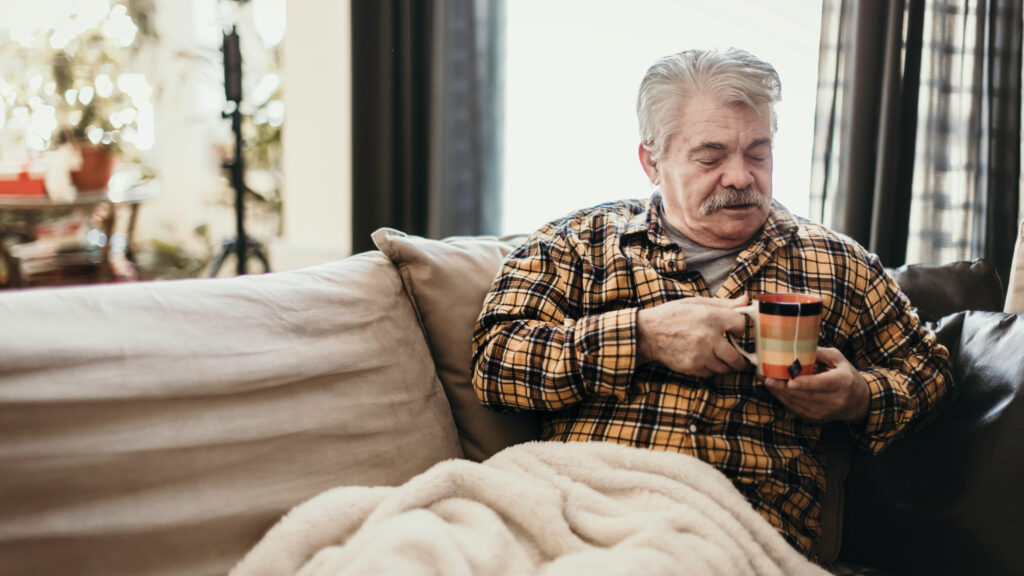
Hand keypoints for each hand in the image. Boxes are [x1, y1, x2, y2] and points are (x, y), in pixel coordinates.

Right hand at [636, 296, 750, 377]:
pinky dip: (711, 369)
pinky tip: (705, 360)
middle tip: (740, 358)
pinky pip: (710, 373)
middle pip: (737, 356)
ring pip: (724, 367)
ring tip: (721, 358)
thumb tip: (746, 300)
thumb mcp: (696, 303)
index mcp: (711, 317)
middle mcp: (708, 337)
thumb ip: (723, 304)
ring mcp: (700, 354)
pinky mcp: (692, 367)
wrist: (647, 333)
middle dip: (740, 359)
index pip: (741, 325)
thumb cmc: (672, 315)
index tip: (736, 331)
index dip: (740, 328)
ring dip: (725, 364)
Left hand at [763, 347, 868, 422]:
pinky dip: (783, 398)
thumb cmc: (845, 375)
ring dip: (779, 392)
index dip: (806, 384)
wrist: (857, 402)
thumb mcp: (838, 359)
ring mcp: (825, 412)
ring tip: (765, 380)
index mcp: (843, 382)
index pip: (824, 384)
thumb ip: (819, 352)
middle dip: (784, 387)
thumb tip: (797, 346)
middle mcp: (835, 400)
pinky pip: (795, 409)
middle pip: (806, 395)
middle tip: (766, 376)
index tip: (791, 381)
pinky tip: (774, 388)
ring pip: (798, 403)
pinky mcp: (816, 418)